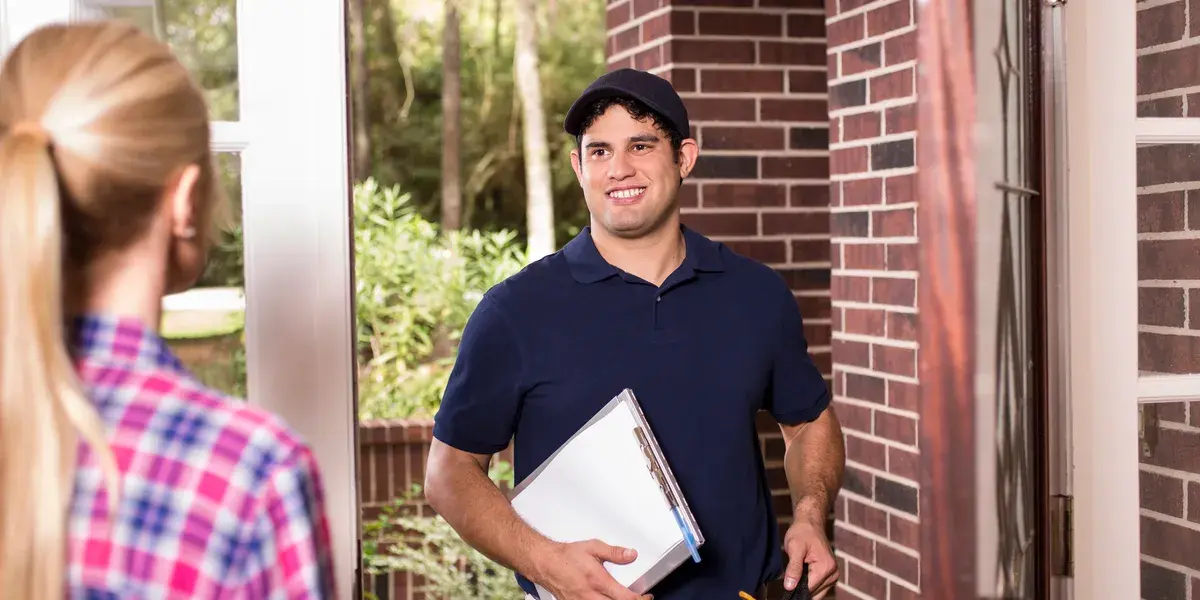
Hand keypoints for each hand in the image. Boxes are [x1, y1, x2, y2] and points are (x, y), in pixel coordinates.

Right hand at [531, 539, 653, 599]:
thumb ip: (614, 552)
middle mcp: (590, 596)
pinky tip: (608, 599)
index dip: (640, 599)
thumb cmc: (567, 556)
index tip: (646, 596)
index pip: (625, 598)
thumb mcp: (593, 547)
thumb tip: (631, 555)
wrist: (546, 563)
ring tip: (623, 598)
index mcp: (597, 581)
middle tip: (639, 599)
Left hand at [782, 516, 838, 598]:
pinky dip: (810, 583)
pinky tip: (804, 572)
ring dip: (806, 585)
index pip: (809, 589)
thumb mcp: (794, 548)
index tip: (788, 581)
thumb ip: (793, 569)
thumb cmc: (802, 532)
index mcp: (826, 567)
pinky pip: (819, 587)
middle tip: (792, 574)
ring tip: (799, 569)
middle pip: (813, 592)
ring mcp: (833, 575)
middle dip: (801, 586)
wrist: (810, 523)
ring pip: (816, 592)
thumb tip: (789, 587)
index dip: (796, 587)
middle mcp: (833, 573)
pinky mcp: (830, 575)